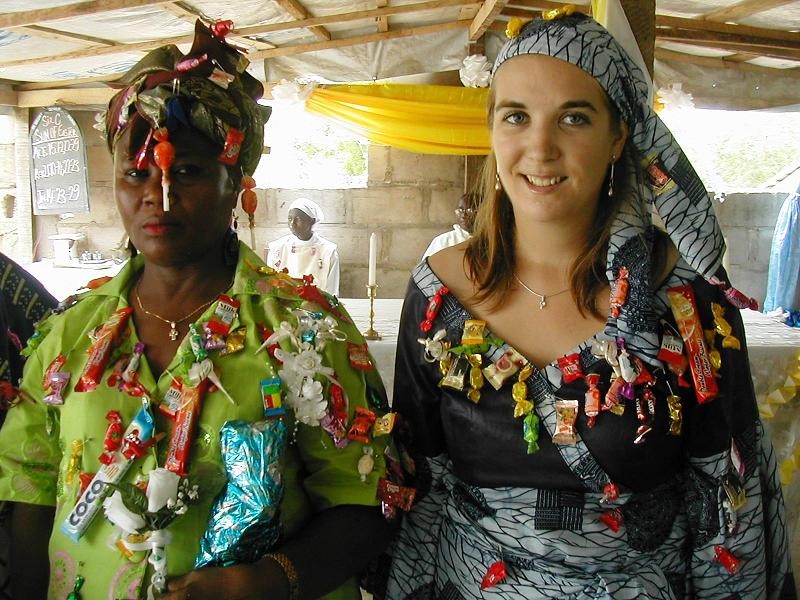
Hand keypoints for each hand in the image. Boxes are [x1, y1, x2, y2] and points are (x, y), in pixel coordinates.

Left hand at [158, 559, 288, 599]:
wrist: (243, 588)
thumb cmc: (220, 578)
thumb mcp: (198, 575)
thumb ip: (180, 581)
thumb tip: (166, 585)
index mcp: (182, 598)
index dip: (159, 596)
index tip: (158, 593)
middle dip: (167, 599)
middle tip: (170, 595)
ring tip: (182, 595)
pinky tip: (193, 598)